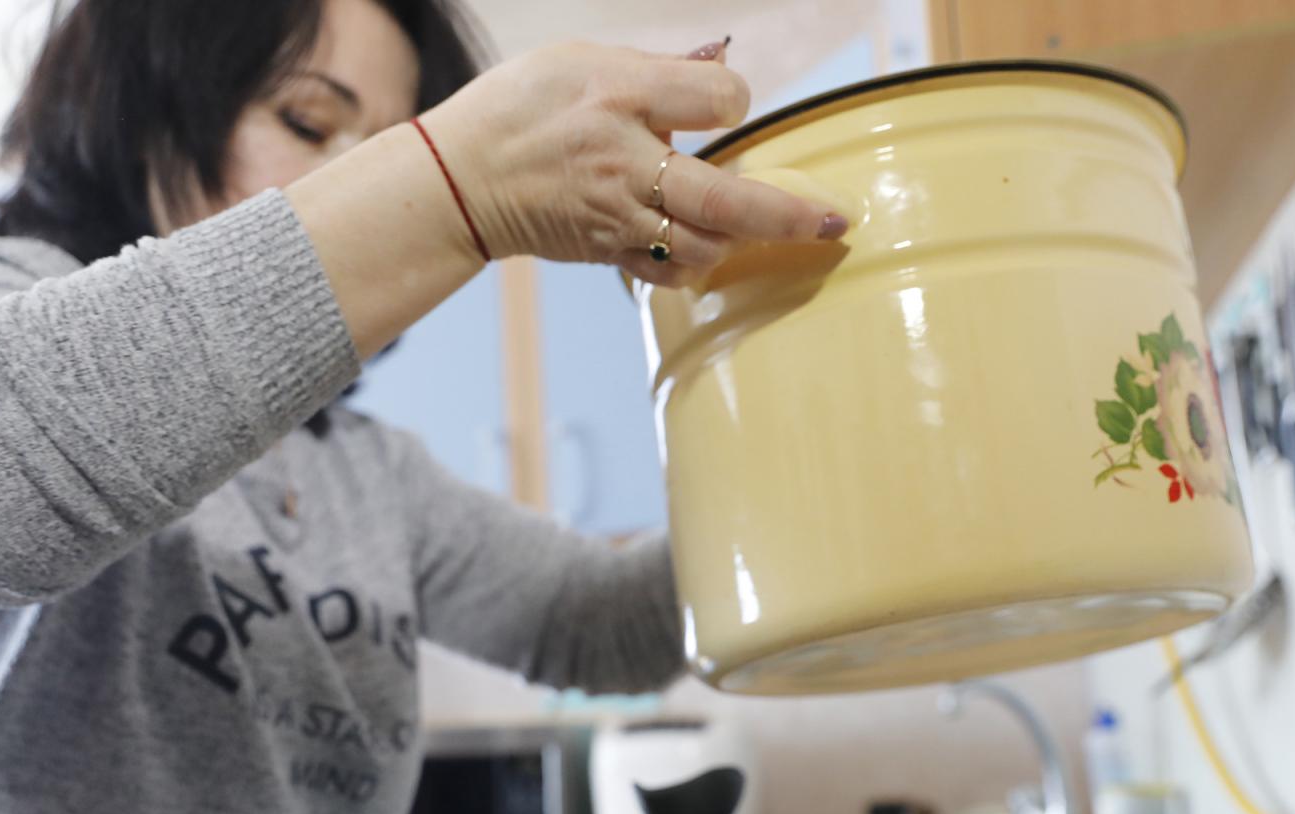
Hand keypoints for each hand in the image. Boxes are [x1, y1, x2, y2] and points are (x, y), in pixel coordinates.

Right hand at [420, 40, 848, 286]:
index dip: (733, 102)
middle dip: (788, 213)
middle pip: (723, 197)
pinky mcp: (608, 251)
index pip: (717, 101)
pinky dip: (700, 265)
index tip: (724, 106)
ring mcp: (617, 216)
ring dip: (742, 241)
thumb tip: (721, 66)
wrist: (458, 179)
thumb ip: (657, 69)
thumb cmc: (520, 109)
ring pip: (703, 246)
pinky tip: (716, 250)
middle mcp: (623, 163)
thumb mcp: (581, 60)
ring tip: (770, 229)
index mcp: (618, 98)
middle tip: (836, 222)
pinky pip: (670, 272)